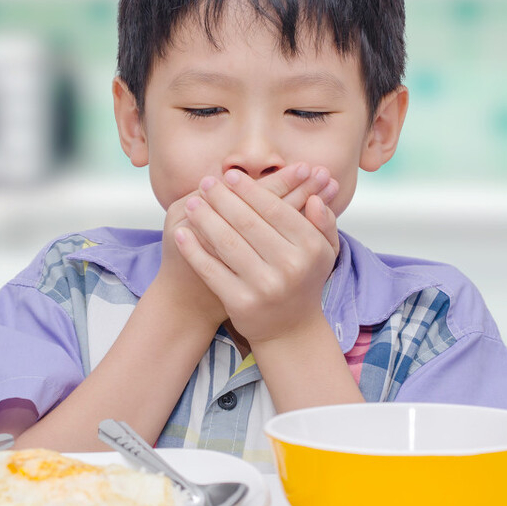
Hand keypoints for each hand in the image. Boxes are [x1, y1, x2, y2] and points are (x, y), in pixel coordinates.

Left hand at [174, 166, 340, 344]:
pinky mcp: (240, 302)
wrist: (291, 330)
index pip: (275, 210)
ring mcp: (264, 286)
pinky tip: (182, 234)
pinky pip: (212, 270)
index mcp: (310, 247)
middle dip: (223, 198)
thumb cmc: (304, 280)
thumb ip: (324, 221)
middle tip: (206, 182)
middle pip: (247, 222)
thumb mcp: (324, 251)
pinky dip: (194, 250)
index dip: (251, 190)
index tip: (231, 175)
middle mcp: (289, 266)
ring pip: (227, 243)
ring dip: (205, 219)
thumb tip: (314, 197)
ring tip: (192, 202)